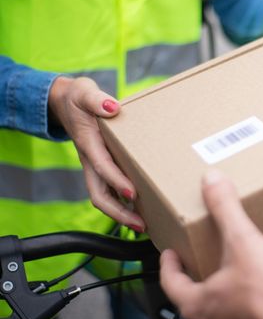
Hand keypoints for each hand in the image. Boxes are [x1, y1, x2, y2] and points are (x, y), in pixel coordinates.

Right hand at [48, 76, 144, 230]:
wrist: (64, 102)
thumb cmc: (78, 98)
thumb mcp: (85, 92)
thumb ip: (97, 100)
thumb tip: (112, 108)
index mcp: (89, 144)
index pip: (102, 167)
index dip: (117, 181)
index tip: (133, 193)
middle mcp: (91, 160)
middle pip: (100, 194)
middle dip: (119, 213)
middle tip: (140, 225)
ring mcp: (96, 166)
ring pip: (104, 197)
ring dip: (122, 213)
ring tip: (143, 225)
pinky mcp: (102, 167)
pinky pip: (110, 190)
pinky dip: (123, 203)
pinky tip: (141, 210)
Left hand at [160, 169, 262, 318]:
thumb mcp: (243, 241)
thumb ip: (225, 209)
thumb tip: (212, 182)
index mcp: (198, 303)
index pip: (170, 282)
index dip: (168, 264)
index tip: (171, 252)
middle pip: (190, 294)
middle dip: (193, 272)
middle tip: (196, 253)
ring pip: (214, 302)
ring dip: (216, 282)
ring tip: (228, 262)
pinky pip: (236, 307)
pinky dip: (238, 291)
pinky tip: (254, 277)